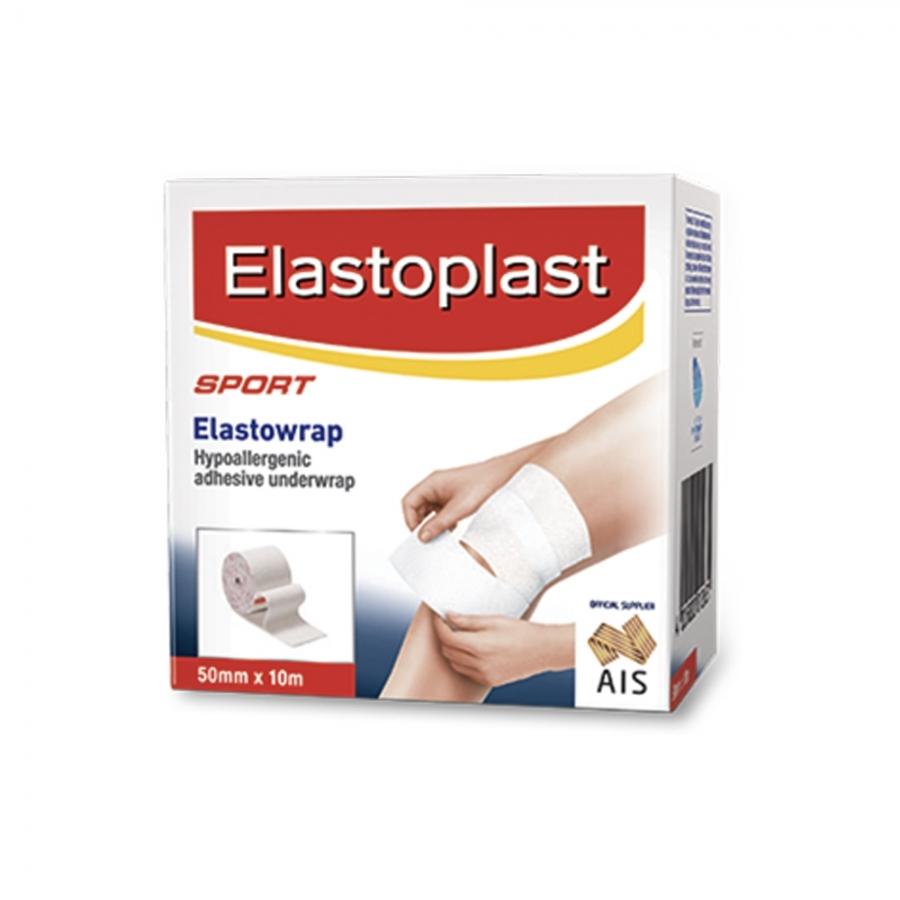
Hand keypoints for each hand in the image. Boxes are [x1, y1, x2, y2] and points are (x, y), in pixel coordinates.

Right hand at [401, 457, 519, 541]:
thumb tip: (422, 536)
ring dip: (433, 524)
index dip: (410, 520)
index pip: (409, 502)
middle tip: (430, 538)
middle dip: (421, 523)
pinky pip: (440, 511)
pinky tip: (451, 530)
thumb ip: (439, 523)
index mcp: (432, 482)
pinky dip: (442, 522)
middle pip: (416, 507)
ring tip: (442, 534)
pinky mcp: (453, 497)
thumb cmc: (484, 484)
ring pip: (429, 511)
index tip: (420, 535)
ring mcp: (444, 491)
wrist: (504, 476)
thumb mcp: (460, 508)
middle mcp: (436, 485)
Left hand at [432, 612, 574, 686]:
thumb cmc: (522, 632)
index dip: (439, 625)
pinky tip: (472, 650)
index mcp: (479, 647)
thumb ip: (468, 620)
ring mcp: (484, 675)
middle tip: (449, 624)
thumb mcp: (494, 620)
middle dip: (445, 636)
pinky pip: (467, 672)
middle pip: (448, 651)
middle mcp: (480, 664)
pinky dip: (463, 661)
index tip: (439, 617)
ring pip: (455, 663)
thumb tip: (449, 616)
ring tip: (462, 636)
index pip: (447, 637)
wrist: (543, 650)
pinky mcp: (489, 681)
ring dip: (453, 650)